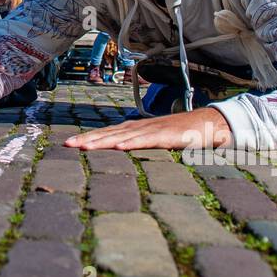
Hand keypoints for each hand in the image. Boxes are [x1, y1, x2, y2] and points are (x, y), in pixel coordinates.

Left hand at [64, 107, 231, 151]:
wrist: (209, 124)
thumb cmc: (182, 134)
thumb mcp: (156, 141)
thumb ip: (140, 145)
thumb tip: (123, 152)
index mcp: (135, 129)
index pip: (107, 133)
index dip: (88, 138)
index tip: (68, 144)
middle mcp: (140, 127)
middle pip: (109, 132)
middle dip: (87, 139)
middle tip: (66, 145)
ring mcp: (152, 130)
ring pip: (122, 136)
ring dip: (103, 141)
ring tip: (84, 147)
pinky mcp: (166, 136)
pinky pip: (146, 140)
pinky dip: (132, 143)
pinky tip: (119, 147)